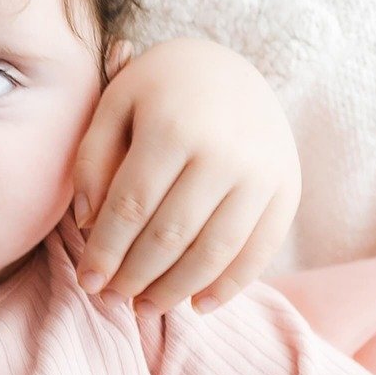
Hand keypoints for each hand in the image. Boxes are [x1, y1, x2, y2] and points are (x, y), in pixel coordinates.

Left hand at [72, 39, 299, 311]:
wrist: (228, 66)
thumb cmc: (156, 91)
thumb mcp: (113, 108)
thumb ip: (92, 162)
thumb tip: (88, 225)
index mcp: (173, 128)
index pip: (131, 207)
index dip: (106, 252)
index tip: (87, 281)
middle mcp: (224, 153)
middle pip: (172, 235)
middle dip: (136, 277)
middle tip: (111, 299)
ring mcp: (263, 173)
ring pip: (216, 251)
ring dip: (177, 289)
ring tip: (146, 308)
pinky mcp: (287, 189)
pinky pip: (259, 249)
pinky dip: (230, 285)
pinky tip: (198, 305)